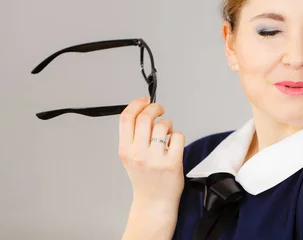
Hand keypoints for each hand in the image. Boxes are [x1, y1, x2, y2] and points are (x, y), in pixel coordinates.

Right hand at [119, 96, 185, 212]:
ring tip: (166, 134)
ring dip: (167, 124)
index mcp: (125, 150)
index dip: (137, 103)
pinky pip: (177, 137)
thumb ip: (134, 135)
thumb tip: (143, 109)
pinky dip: (177, 136)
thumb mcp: (130, 156)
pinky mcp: (172, 164)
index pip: (126, 118)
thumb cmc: (145, 178)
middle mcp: (138, 154)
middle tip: (160, 110)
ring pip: (163, 125)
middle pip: (145, 117)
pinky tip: (173, 145)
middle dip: (155, 108)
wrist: (154, 203)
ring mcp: (155, 159)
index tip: (145, 100)